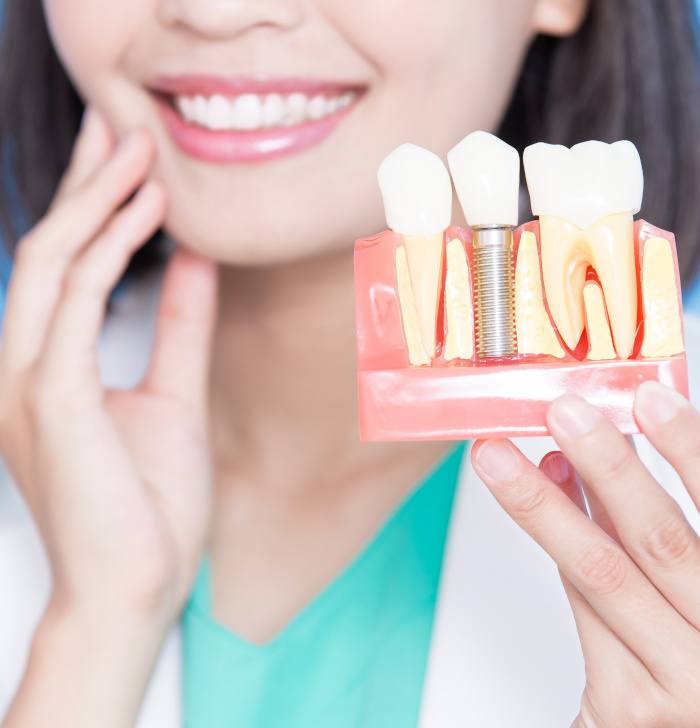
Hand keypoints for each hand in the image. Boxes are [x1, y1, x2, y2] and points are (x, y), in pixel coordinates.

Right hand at [0, 106, 218, 628]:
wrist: (138, 587)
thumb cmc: (148, 503)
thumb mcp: (173, 394)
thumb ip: (179, 326)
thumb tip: (194, 262)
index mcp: (50, 367)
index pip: (64, 265)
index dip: (93, 204)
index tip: (131, 161)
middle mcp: (25, 364)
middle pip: (49, 246)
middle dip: (87, 182)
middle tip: (124, 126)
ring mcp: (28, 379)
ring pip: (52, 259)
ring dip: (96, 198)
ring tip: (141, 149)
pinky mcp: (49, 395)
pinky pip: (72, 298)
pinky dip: (108, 246)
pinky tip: (149, 210)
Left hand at [471, 383, 699, 727]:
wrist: (677, 726)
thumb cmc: (690, 649)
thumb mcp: (692, 580)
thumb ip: (655, 522)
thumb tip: (606, 449)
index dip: (689, 449)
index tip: (649, 396)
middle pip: (659, 540)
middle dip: (607, 467)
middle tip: (563, 413)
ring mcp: (682, 682)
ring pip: (602, 572)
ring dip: (545, 504)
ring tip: (501, 456)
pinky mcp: (630, 706)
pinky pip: (582, 607)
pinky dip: (556, 546)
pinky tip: (535, 501)